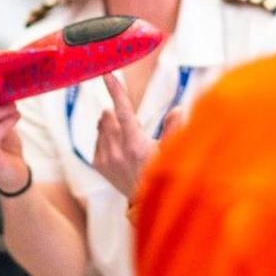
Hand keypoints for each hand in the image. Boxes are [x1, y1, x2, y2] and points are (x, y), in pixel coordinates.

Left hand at [92, 75, 184, 197]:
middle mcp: (117, 150)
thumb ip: (173, 129)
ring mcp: (105, 158)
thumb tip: (178, 109)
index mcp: (135, 144)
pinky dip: (105, 137)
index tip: (107, 73)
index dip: (115, 89)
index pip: (123, 111)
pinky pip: (97, 138)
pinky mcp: (98, 164)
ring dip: (110, 124)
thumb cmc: (160, 173)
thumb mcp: (169, 152)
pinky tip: (118, 147)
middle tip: (130, 124)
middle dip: (116, 112)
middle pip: (108, 115)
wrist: (144, 201)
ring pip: (101, 125)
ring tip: (126, 137)